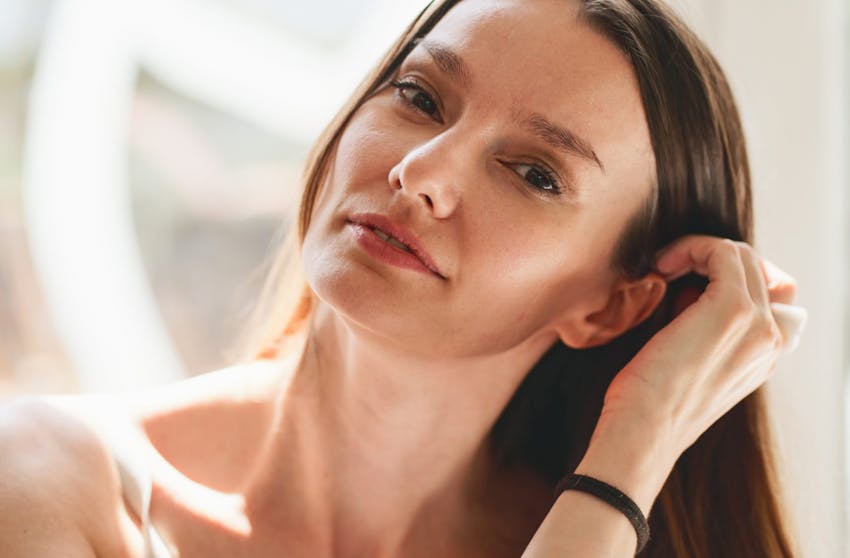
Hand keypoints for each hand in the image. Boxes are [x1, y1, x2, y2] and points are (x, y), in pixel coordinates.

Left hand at [597, 236, 797, 465]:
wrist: (642, 433)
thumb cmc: (650, 403)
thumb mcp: (687, 362)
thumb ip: (702, 329)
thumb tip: (689, 291)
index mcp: (766, 355)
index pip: (770, 291)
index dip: (725, 277)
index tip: (683, 285)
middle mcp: (773, 339)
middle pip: (753, 268)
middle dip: (706, 261)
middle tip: (665, 273)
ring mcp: (758, 323)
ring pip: (739, 255)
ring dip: (695, 252)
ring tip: (662, 271)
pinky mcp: (732, 309)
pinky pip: (722, 252)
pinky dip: (690, 248)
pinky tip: (661, 267)